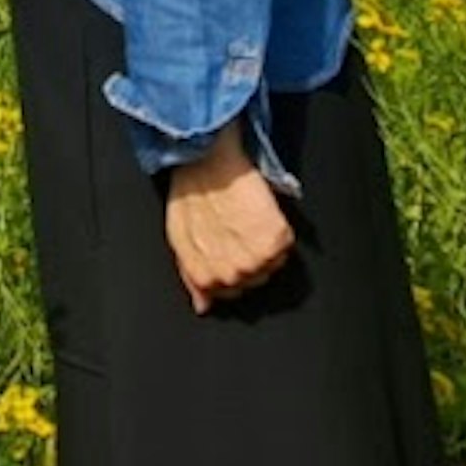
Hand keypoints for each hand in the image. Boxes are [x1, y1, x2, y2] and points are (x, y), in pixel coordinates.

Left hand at [162, 126, 295, 312]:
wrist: (206, 160)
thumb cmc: (190, 194)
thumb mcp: (180, 239)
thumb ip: (191, 276)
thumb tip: (203, 305)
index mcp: (206, 277)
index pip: (230, 293)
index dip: (231, 266)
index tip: (228, 245)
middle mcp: (231, 274)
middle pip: (253, 281)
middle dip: (248, 257)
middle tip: (237, 229)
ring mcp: (255, 259)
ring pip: (272, 266)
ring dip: (265, 245)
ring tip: (247, 220)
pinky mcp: (275, 240)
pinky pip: (285, 246)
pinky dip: (278, 231)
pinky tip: (260, 214)